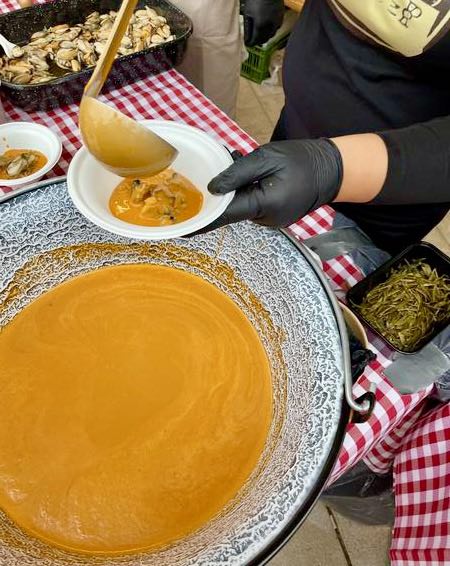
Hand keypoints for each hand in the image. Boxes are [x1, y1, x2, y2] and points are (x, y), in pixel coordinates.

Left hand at [201, 139, 342, 231]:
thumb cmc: (301, 160)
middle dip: (219, 192)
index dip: (201, 222)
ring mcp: (271, 220)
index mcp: (263, 205)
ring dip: (234, 187)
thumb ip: (237, 173)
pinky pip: (252, 204)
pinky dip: (246, 190)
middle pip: (231, 209)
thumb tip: (212, 189)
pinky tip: (248, 170)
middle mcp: (265, 219)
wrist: (333, 170)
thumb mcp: (266, 158)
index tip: (181, 230)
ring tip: (233, 158)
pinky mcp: (274, 216)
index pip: (224, 216)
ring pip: (241, 206)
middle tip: (212, 163)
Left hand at [242, 0, 284, 46]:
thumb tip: (248, 34)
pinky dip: (272, 29)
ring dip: (266, 36)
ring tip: (261, 34)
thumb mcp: (248, 12)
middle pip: (264, 39)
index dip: (250, 43)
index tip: (248, 43)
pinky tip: (269, 26)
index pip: (255, 40)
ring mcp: (277, 20)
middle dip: (258, 41)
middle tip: (254, 41)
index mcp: (260, 26)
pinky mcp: (281, 15)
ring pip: (272, 33)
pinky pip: (277, 26)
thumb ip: (248, 25)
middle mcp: (270, 25)